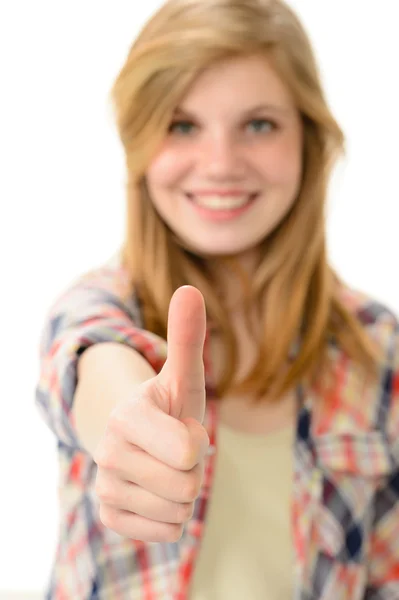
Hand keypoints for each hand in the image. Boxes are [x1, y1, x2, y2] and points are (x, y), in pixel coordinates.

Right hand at [93, 286, 208, 542]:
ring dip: (183, 493)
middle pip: (188, 486)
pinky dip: (171, 516)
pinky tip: (156, 491)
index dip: (198, 441)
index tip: (182, 428)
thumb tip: (189, 289)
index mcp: (128, 416)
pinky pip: (167, 533)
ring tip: (166, 469)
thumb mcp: (183, 376)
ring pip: (179, 512)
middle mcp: (108, 454)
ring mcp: (106, 488)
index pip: (188, 450)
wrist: (140, 439)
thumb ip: (187, 337)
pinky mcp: (110, 517)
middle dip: (192, 469)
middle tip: (176, 452)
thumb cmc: (169, 406)